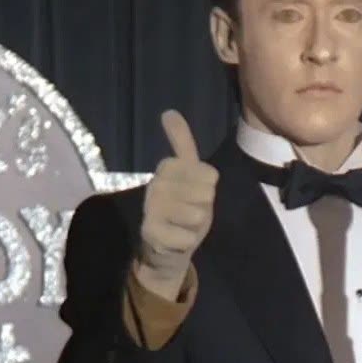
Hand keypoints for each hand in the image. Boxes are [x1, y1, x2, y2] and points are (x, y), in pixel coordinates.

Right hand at [133, 110, 218, 300]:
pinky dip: (186, 242)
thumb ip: (182, 144)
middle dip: (203, 208)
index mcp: (166, 167)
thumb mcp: (189, 176)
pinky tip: (174, 241)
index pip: (210, 175)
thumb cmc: (182, 211)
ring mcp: (152, 208)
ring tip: (181, 226)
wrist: (164, 251)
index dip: (208, 190)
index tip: (193, 196)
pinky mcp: (151, 232)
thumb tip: (169, 111)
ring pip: (199, 214)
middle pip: (206, 194)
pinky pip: (188, 237)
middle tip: (187, 214)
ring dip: (195, 227)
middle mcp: (156, 184)